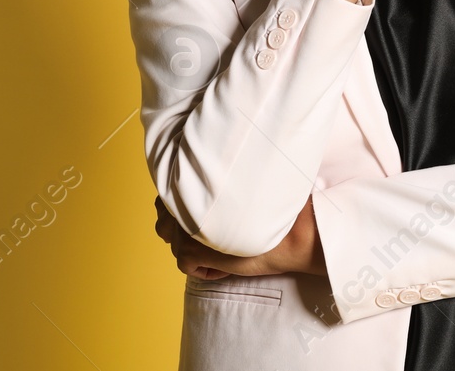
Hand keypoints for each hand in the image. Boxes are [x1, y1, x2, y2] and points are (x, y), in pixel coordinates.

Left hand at [152, 195, 325, 279]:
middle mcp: (184, 203)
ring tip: (225, 246)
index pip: (164, 198)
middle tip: (212, 236)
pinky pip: (186, 266)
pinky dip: (208, 270)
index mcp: (197, 184)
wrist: (290, 231)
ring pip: (176, 247)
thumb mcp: (239, 193)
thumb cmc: (271, 211)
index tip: (203, 220)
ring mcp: (185, 227)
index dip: (181, 212)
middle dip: (183, 232)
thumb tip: (190, 202)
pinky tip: (227, 262)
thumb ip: (214, 192)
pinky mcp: (191, 250)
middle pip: (163, 224)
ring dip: (198, 250)